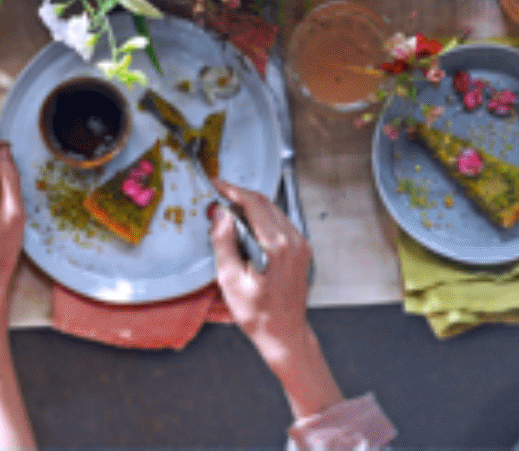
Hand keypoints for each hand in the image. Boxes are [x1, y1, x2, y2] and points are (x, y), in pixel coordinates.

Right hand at [209, 182, 311, 359]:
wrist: (284, 333)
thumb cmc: (258, 314)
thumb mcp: (230, 280)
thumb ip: (224, 242)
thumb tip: (219, 214)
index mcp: (277, 246)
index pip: (254, 203)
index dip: (232, 190)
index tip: (216, 185)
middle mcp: (294, 240)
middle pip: (265, 202)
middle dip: (240, 196)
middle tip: (218, 199)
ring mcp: (301, 244)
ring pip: (274, 210)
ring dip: (251, 207)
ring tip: (229, 215)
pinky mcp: (302, 249)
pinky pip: (280, 223)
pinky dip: (262, 219)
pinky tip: (246, 229)